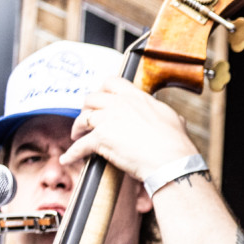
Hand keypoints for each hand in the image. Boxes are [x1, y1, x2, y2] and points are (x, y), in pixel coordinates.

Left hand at [62, 77, 200, 181]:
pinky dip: (71, 154)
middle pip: (91, 98)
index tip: (99, 99)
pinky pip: (79, 146)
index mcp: (138, 97)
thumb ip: (161, 112)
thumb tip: (165, 115)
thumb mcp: (173, 118)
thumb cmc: (176, 144)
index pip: (111, 82)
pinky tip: (67, 158)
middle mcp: (120, 104)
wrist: (171, 161)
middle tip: (88, 118)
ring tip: (77, 135)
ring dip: (77, 128)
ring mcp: (108, 120)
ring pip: (82, 118)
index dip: (101, 90)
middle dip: (86, 108)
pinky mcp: (100, 138)